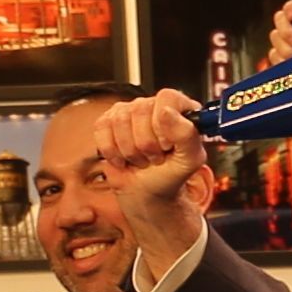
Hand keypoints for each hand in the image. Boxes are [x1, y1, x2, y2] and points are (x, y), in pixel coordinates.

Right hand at [95, 92, 210, 275]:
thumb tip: (167, 112)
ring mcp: (128, 112)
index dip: (164, 124)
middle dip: (147, 144)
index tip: (167, 145)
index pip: (166, 98)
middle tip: (155, 157)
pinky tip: (124, 158)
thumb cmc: (171, 175)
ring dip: (131, 150)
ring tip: (142, 159)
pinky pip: (102, 130)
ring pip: (120, 120)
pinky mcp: (107, 123)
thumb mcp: (190, 161)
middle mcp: (152, 105)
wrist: (148, 194)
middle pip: (140, 109)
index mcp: (179, 109)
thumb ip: (187, 135)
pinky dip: (112, 152)